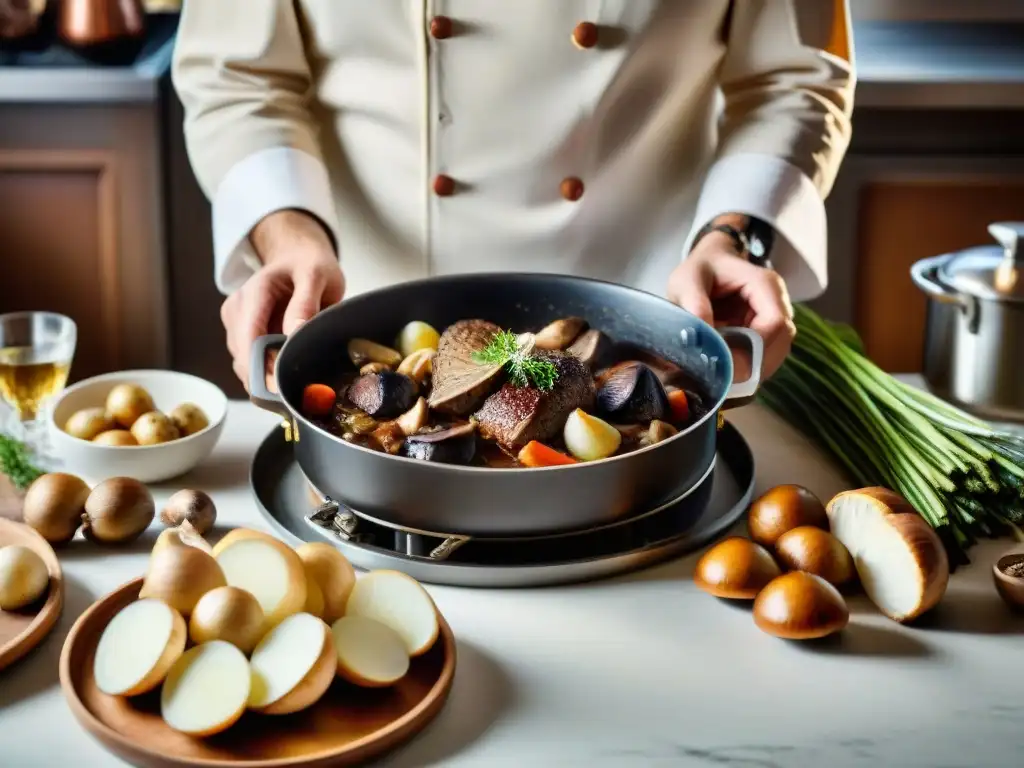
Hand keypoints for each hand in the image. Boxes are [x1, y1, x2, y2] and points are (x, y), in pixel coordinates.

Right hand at [221, 212, 343, 388]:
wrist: (298, 258)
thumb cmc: (309, 265)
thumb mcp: (316, 275)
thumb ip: (305, 303)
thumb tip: (294, 332)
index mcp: (254, 293)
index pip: (249, 338)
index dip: (262, 369)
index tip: (280, 390)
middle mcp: (237, 310)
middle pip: (243, 358)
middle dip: (267, 381)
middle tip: (297, 396)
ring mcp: (236, 325)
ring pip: (245, 366)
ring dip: (267, 379)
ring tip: (297, 383)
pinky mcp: (241, 337)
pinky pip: (251, 364)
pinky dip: (268, 374)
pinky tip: (287, 375)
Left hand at [667, 232, 795, 379]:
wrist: (708, 266)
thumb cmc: (699, 270)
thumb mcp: (687, 281)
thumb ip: (694, 303)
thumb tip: (704, 337)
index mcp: (764, 284)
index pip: (775, 323)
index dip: (754, 349)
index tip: (725, 364)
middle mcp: (778, 302)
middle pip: (781, 342)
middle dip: (754, 364)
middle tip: (722, 379)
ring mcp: (776, 319)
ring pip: (777, 354)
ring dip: (753, 369)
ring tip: (723, 377)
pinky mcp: (768, 334)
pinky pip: (767, 357)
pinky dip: (750, 369)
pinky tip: (728, 373)